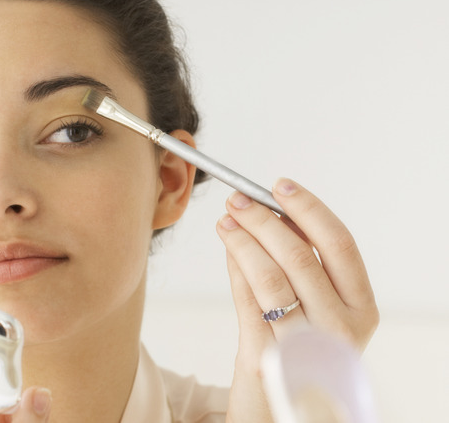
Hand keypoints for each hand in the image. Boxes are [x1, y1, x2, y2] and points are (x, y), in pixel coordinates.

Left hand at [215, 178, 378, 421]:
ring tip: (226, 221)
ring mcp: (307, 345)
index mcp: (361, 308)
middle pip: (301, 256)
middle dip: (264, 220)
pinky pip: (248, 301)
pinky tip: (228, 249)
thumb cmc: (301, 350)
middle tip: (238, 200)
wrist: (283, 410)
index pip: (339, 244)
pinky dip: (236, 268)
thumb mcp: (314, 309)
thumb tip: (269, 214)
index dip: (308, 209)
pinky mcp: (270, 357)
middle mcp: (341, 328)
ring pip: (271, 277)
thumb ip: (299, 266)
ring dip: (244, 241)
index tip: (280, 185)